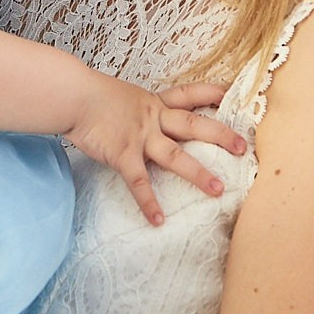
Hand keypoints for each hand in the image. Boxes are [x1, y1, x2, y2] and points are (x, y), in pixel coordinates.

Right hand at [61, 77, 246, 224]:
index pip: (188, 95)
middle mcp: (152, 118)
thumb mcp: (120, 96)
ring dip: (198, 173)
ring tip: (218, 190)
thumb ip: (134, 110)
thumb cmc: (89, 95)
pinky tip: (158, 220)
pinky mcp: (122, 154)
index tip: (234, 94)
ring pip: (175, 156)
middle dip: (220, 135)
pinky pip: (139, 182)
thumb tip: (137, 119)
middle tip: (243, 147)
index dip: (212, 93)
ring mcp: (139, 136)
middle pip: (194, 125)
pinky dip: (148, 202)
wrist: (71, 95)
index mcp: (153, 103)